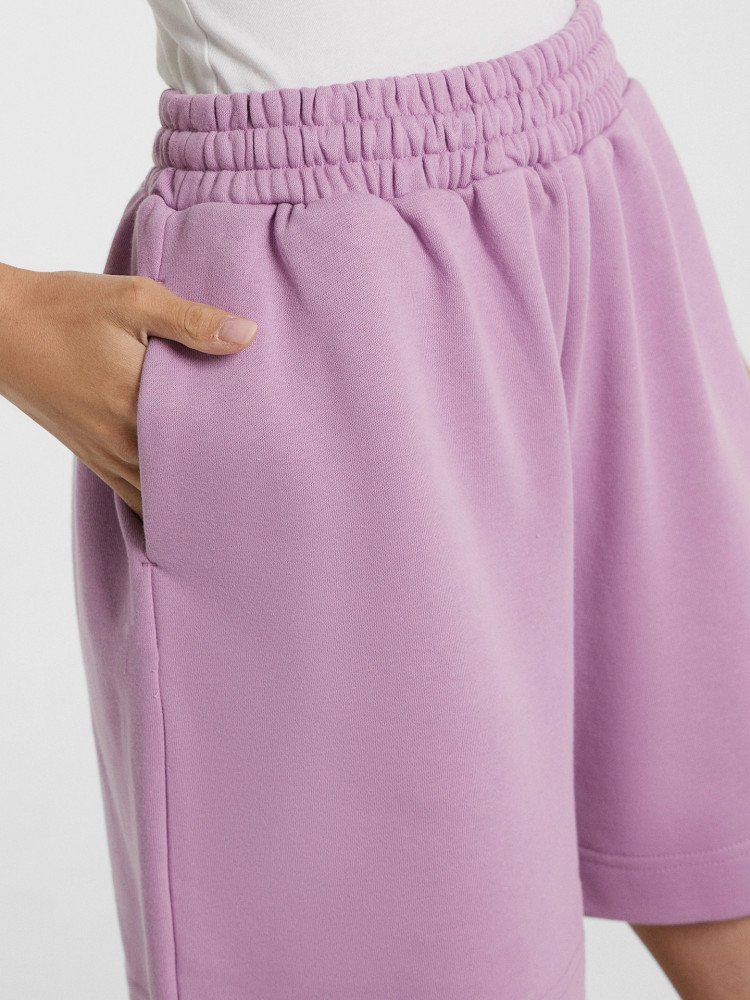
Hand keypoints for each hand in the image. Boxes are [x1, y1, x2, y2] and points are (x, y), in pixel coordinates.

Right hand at [0, 263, 257, 519]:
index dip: (240, 451)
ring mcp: (104, 453)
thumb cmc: (62, 307)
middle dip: (221, 480)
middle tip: (263, 485)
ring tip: (231, 501)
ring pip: (158, 493)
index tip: (273, 455)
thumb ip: (191, 321)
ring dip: (190, 496)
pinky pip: (132, 491)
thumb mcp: (131, 299)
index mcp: (138, 403)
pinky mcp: (91, 454)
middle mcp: (122, 440)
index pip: (203, 441)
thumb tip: (247, 334)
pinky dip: (158, 498)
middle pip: (185, 475)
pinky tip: (182, 502)